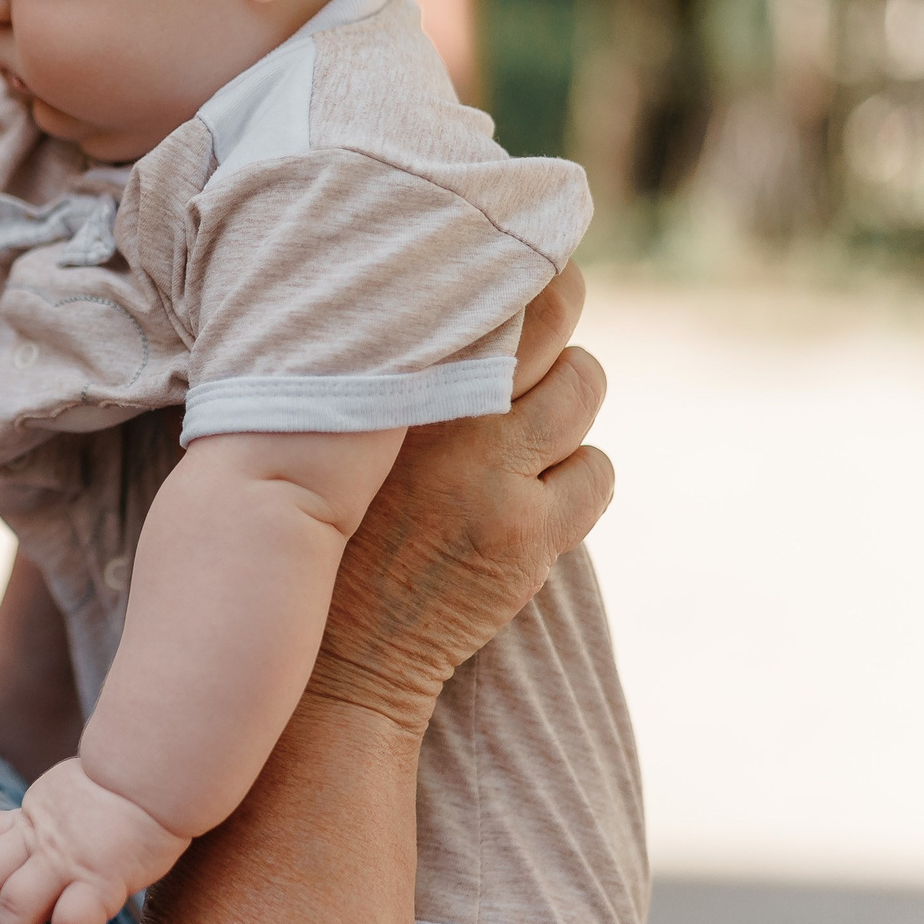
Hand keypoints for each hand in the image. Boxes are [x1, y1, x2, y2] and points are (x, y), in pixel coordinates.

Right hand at [312, 264, 614, 732]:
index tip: (514, 267)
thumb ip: (390, 371)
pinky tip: (535, 490)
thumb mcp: (338, 434)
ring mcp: (495, 482)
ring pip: (583, 388)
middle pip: (553, 325)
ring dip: (567, 398)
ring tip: (526, 423)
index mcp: (387, 387)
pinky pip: (597, 470)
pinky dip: (577, 474)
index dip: (518, 270)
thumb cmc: (327, 529)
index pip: (486, 292)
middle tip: (539, 332)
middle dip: (556, 320)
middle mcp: (444, 423)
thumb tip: (456, 297)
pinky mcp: (532, 539)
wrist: (336, 657)